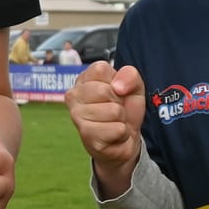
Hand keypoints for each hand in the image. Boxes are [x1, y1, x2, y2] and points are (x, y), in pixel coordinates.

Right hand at [67, 62, 146, 195]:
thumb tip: (117, 86)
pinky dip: (122, 133)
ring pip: (113, 111)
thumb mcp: (134, 86)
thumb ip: (129, 75)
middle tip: (115, 110)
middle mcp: (74, 96)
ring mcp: (77, 116)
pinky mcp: (87, 136)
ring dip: (121, 119)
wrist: (125, 139)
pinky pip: (117, 129)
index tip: (116, 91)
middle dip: (119, 102)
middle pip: (105, 90)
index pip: (100, 69)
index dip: (116, 81)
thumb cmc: (124, 110)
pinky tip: (113, 135)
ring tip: (114, 122)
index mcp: (83, 79)